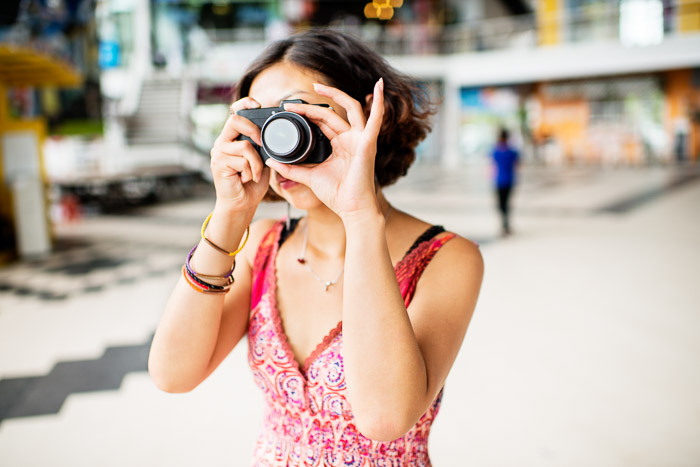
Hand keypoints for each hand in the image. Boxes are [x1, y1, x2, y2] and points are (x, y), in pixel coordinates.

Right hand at [210, 97, 270, 212]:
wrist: (241, 204)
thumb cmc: (251, 182)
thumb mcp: (261, 159)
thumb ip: (263, 146)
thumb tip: (276, 134)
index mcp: (233, 138)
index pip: (234, 112)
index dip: (244, 103)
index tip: (257, 104)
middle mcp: (223, 142)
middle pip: (235, 120)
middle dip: (254, 130)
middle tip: (262, 144)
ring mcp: (219, 152)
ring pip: (245, 146)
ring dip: (256, 162)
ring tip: (256, 173)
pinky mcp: (219, 164)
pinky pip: (242, 161)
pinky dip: (251, 171)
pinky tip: (247, 179)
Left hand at [265, 78, 384, 218]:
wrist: (351, 209)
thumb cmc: (337, 195)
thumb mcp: (309, 177)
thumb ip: (291, 168)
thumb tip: (272, 161)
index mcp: (340, 144)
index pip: (323, 121)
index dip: (307, 114)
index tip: (289, 111)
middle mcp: (352, 139)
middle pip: (332, 113)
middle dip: (311, 106)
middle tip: (291, 103)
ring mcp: (361, 139)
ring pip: (350, 108)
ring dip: (335, 95)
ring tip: (317, 86)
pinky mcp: (368, 144)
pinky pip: (376, 119)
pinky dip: (379, 102)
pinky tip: (379, 86)